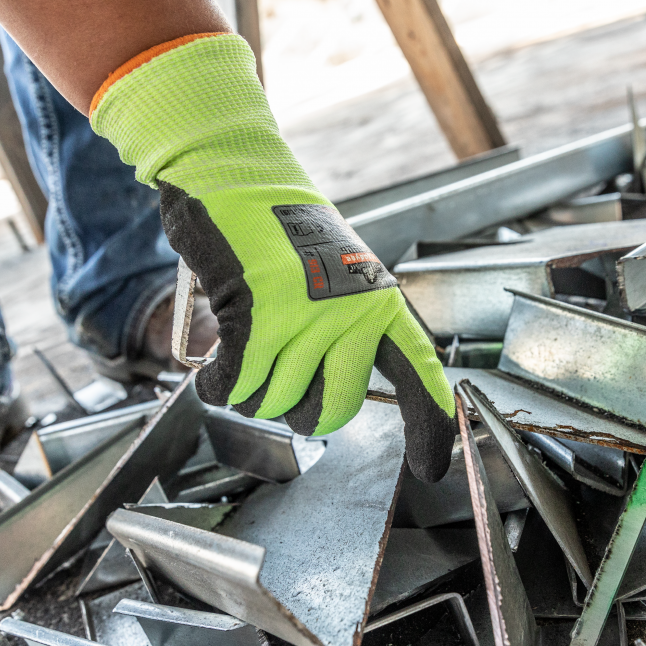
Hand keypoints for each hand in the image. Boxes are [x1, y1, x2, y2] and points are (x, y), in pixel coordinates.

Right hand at [91, 33, 454, 480]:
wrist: (237, 177)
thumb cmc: (283, 231)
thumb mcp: (337, 275)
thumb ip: (347, 330)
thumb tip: (327, 398)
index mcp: (380, 302)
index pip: (421, 376)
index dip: (429, 429)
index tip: (429, 468)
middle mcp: (352, 312)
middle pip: (330, 414)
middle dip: (298, 414)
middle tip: (279, 386)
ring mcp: (306, 315)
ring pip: (273, 403)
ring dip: (249, 391)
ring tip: (242, 351)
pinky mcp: (258, 314)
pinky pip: (236, 385)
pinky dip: (219, 385)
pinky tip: (215, 367)